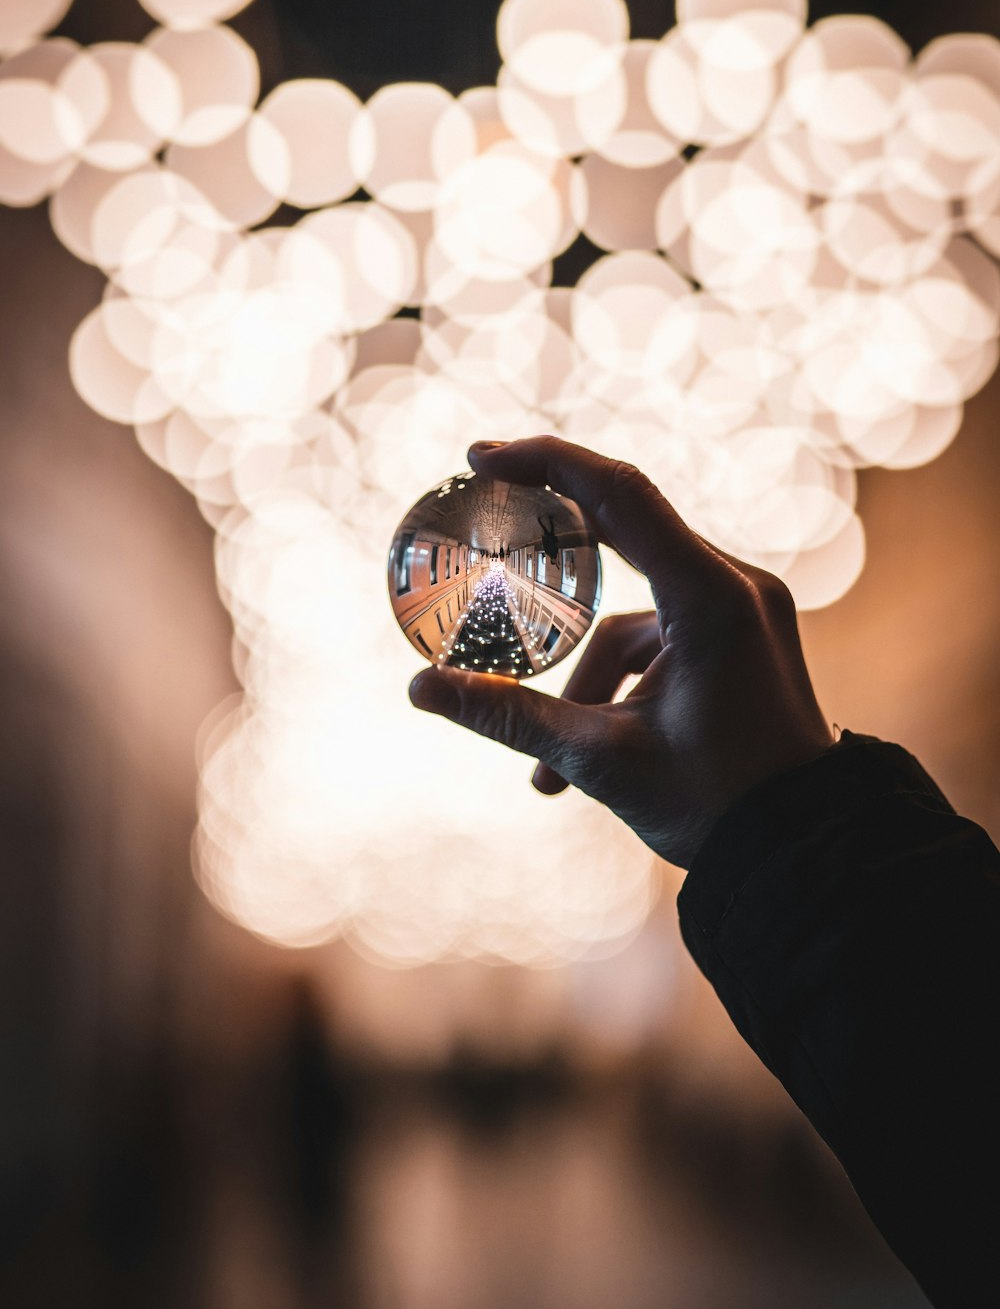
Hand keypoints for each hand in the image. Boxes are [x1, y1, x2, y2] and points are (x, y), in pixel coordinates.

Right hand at [409, 436, 833, 869]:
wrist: (803, 849)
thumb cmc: (717, 807)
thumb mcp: (601, 761)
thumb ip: (508, 715)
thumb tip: (419, 689)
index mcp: (711, 597)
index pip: (619, 496)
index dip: (547, 463)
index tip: (481, 458)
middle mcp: (735, 585)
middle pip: (625, 528)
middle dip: (549, 533)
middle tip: (482, 504)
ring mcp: (741, 607)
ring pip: (632, 611)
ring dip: (586, 673)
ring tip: (552, 768)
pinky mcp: (737, 633)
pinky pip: (658, 637)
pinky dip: (617, 681)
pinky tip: (586, 757)